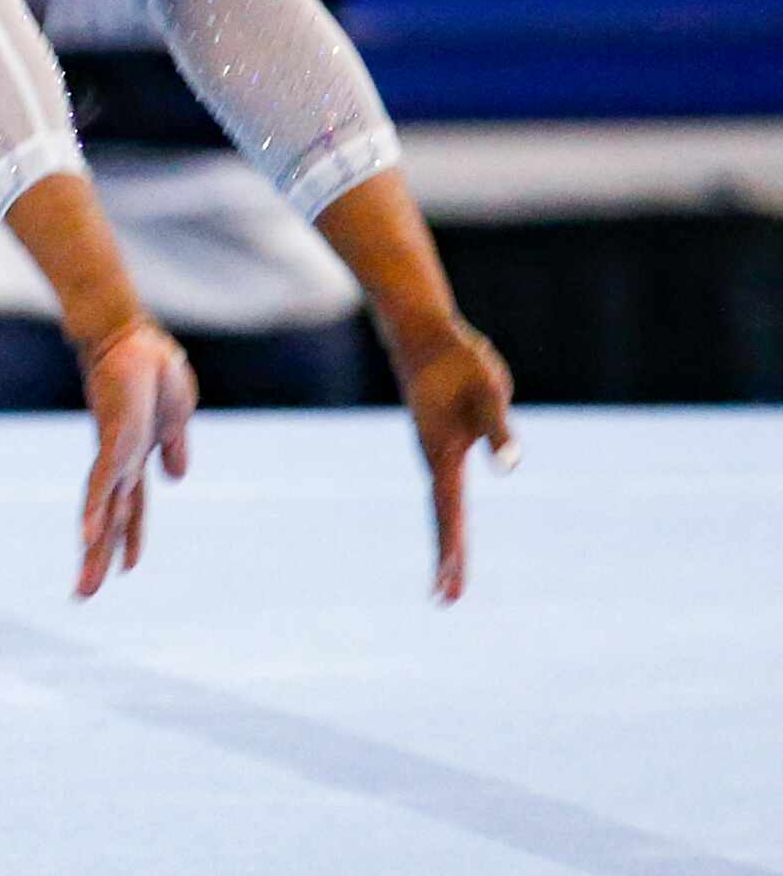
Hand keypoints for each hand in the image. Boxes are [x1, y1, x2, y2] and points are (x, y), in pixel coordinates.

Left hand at [75, 319, 196, 597]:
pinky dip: (97, 509)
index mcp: (134, 458)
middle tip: (82, 596)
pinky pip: (105, 481)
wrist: (131, 336)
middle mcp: (119, 462)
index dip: (130, 538)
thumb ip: (172, 447)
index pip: (132, 508)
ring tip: (85, 587)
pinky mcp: (114, 439)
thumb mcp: (175, 415)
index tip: (127, 569)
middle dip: (98, 558)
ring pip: (104, 511)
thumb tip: (177, 477)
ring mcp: (114, 452)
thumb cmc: (150, 367)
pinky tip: (89, 534)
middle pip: (110, 519)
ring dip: (94, 549)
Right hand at [387, 317, 517, 603]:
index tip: (449, 587)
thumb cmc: (458, 362)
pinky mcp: (444, 443)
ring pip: (443, 507)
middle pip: (442, 518)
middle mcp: (436, 459)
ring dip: (447, 543)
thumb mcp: (488, 393)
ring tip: (450, 576)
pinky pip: (447, 492)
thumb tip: (511, 468)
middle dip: (446, 558)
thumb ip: (499, 431)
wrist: (422, 334)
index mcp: (442, 453)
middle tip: (446, 599)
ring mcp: (437, 453)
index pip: (449, 512)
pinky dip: (448, 520)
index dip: (451, 550)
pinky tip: (451, 531)